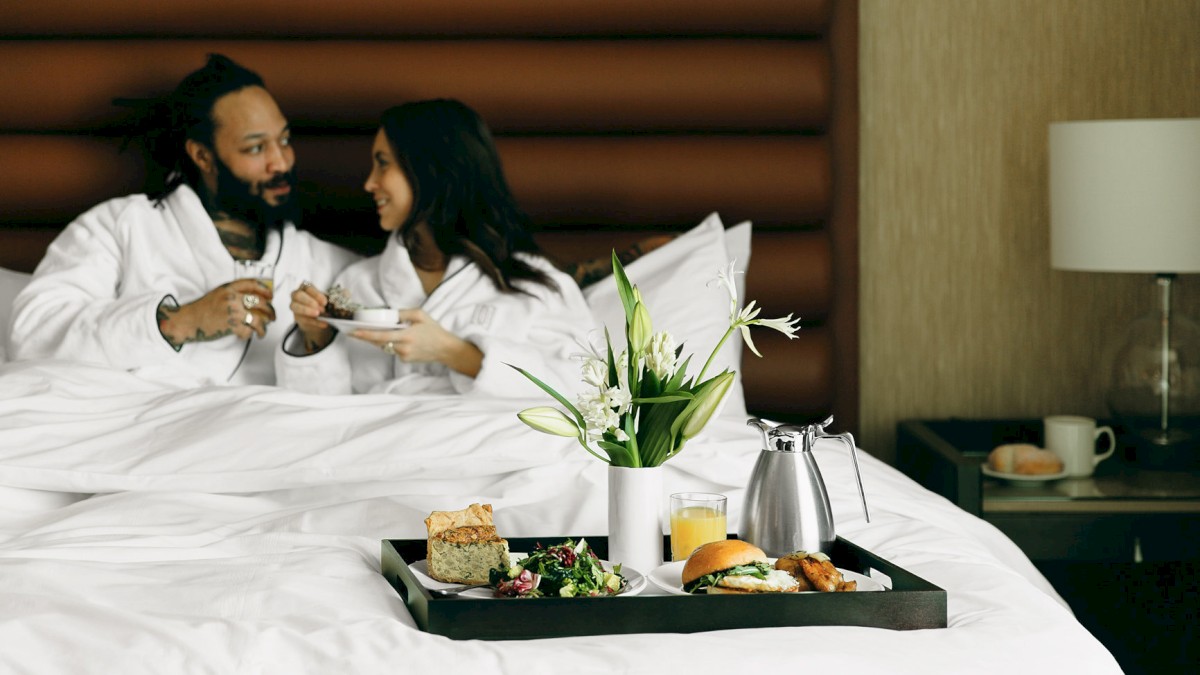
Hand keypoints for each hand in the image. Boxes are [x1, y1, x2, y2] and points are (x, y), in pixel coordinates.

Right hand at [158, 279, 274, 347]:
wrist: (189, 320)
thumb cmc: (204, 308)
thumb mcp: (219, 294)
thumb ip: (234, 293)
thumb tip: (255, 299)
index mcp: (229, 288)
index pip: (252, 284)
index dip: (265, 289)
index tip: (271, 296)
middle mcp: (232, 298)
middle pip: (261, 302)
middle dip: (271, 311)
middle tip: (272, 316)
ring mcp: (232, 311)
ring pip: (258, 319)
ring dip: (264, 327)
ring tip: (263, 331)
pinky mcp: (230, 325)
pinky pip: (248, 331)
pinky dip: (249, 335)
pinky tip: (247, 335)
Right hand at [290, 282, 334, 352]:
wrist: (323, 319)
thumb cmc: (326, 305)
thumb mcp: (334, 299)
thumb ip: (340, 295)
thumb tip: (346, 292)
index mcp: (306, 287)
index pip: (307, 287)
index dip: (315, 294)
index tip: (325, 302)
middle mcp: (297, 295)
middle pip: (297, 295)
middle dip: (309, 302)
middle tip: (320, 309)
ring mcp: (295, 307)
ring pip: (294, 306)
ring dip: (306, 310)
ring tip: (318, 314)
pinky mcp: (297, 318)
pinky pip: (303, 319)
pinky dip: (314, 322)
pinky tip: (324, 324)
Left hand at [351, 308, 481, 376]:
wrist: (445, 349)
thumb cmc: (433, 330)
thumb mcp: (420, 315)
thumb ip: (403, 313)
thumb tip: (388, 314)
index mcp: (406, 335)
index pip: (381, 335)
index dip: (365, 335)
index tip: (353, 332)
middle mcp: (403, 348)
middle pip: (379, 342)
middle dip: (366, 337)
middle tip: (354, 331)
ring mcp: (404, 356)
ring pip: (385, 346)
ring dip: (380, 339)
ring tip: (379, 332)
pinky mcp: (405, 360)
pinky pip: (393, 350)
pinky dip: (392, 344)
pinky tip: (400, 340)